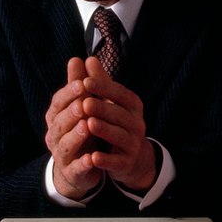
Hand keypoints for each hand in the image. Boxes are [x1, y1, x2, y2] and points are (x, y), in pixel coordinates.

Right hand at [45, 57, 104, 198]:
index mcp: (56, 117)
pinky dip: (83, 163)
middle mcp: (55, 135)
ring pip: (65, 145)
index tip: (83, 83)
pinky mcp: (73, 172)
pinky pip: (76, 168)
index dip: (69, 93)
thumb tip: (77, 58)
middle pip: (60, 123)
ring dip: (76, 135)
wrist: (80, 166)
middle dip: (71, 112)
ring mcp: (62, 155)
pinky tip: (92, 158)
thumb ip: (79, 85)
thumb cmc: (82, 130)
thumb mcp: (82, 106)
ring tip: (87, 125)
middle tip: (84, 103)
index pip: (59, 103)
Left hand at [80, 56, 156, 192]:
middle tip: (85, 103)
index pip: (119, 93)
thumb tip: (88, 58)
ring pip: (119, 136)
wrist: (132, 158)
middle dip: (102, 108)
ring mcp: (133, 144)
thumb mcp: (110, 103)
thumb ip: (100, 83)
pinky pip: (117, 161)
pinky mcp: (127, 163)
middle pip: (119, 114)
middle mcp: (136, 123)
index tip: (85, 81)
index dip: (103, 87)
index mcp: (132, 106)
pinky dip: (106, 160)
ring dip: (105, 130)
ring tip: (89, 124)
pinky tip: (93, 157)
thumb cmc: (116, 123)